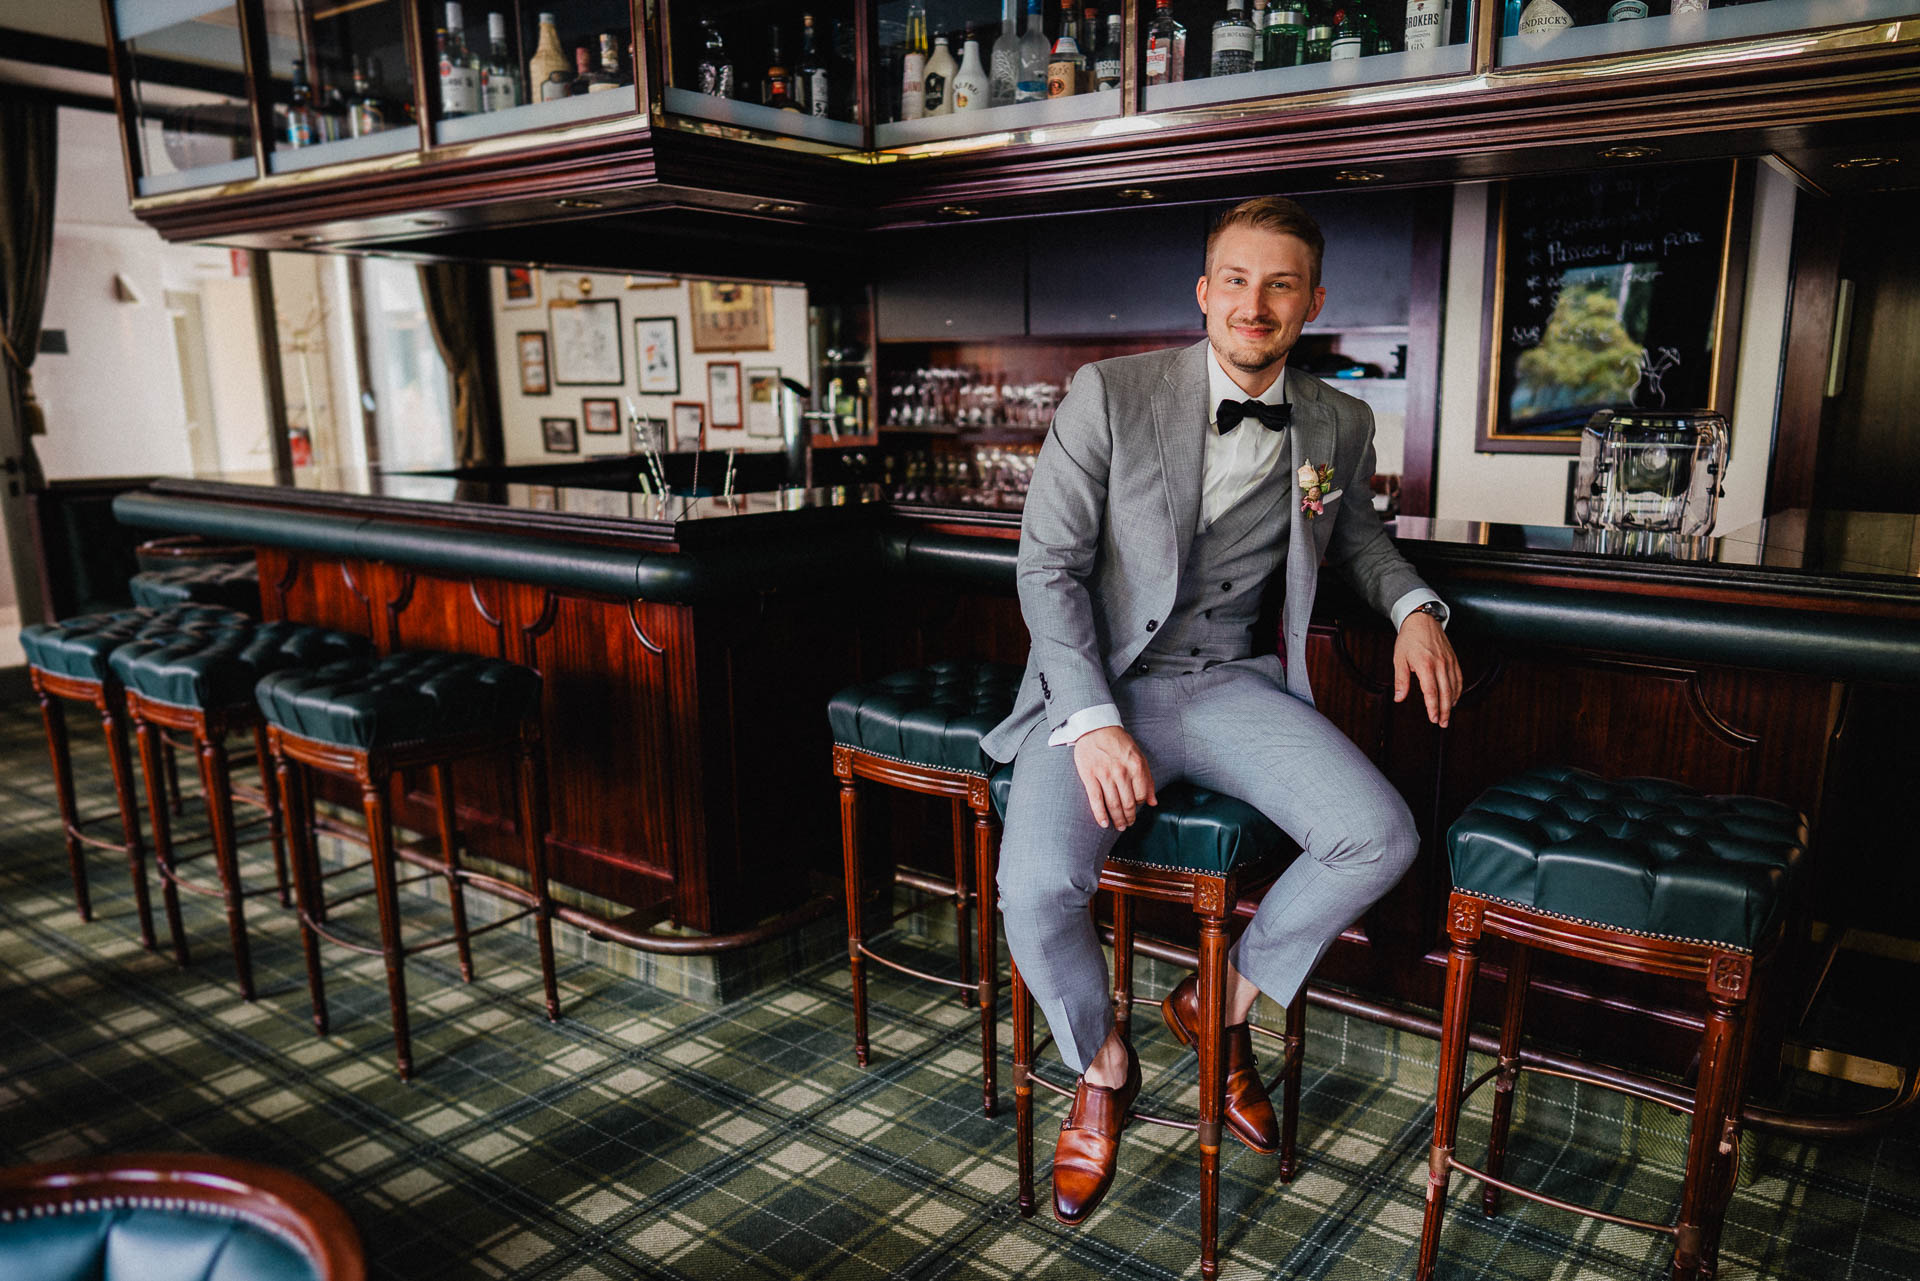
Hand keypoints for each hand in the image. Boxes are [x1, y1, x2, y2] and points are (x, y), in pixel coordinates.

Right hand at [1073, 726, 1156, 830]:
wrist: (1095, 727)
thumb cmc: (1118, 742)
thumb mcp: (1138, 756)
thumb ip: (1147, 779)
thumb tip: (1153, 802)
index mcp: (1136, 766)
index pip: (1142, 795)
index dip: (1140, 805)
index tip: (1136, 808)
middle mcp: (1121, 771)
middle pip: (1128, 803)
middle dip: (1129, 818)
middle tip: (1128, 824)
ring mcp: (1104, 774)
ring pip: (1113, 804)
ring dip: (1117, 819)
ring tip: (1119, 826)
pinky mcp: (1089, 776)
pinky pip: (1096, 800)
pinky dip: (1100, 814)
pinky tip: (1104, 823)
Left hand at [1394, 611, 1461, 727]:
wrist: (1422, 619)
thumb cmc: (1409, 639)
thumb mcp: (1399, 659)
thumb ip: (1400, 680)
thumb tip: (1399, 698)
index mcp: (1425, 665)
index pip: (1431, 692)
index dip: (1433, 707)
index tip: (1433, 718)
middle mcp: (1440, 664)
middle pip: (1445, 693)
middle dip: (1444, 711)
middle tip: (1442, 723)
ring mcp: (1449, 662)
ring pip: (1454, 687)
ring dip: (1451, 703)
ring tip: (1447, 715)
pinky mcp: (1454, 659)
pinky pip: (1459, 678)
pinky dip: (1458, 691)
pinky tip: (1454, 699)